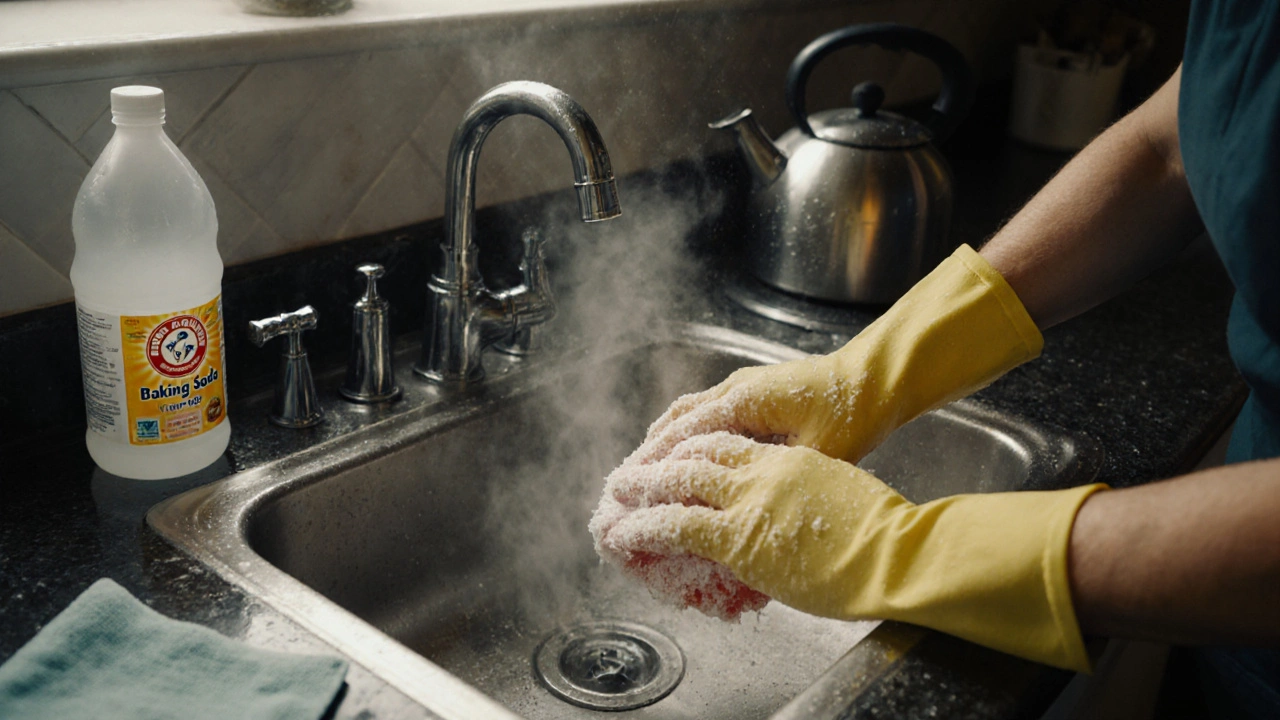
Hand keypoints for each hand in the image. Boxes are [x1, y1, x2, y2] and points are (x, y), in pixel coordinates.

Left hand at [596, 432, 1105, 671]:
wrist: (897, 549)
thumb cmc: (883, 533)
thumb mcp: (837, 498)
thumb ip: (802, 497)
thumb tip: (783, 517)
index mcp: (788, 459)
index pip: (728, 443)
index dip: (694, 448)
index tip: (674, 455)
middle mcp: (763, 467)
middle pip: (696, 452)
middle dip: (659, 460)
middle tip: (631, 471)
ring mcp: (749, 496)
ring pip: (678, 479)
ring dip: (642, 485)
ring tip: (615, 492)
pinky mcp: (738, 532)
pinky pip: (676, 522)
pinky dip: (645, 525)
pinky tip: (624, 531)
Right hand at [629, 245, 1044, 464]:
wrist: (878, 379)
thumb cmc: (852, 414)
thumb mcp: (814, 454)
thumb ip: (774, 480)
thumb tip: (741, 513)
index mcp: (742, 403)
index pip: (683, 437)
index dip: (653, 465)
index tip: (629, 489)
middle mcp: (733, 390)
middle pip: (675, 422)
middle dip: (648, 455)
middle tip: (623, 486)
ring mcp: (740, 386)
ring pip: (686, 413)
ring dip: (663, 441)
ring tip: (642, 472)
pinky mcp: (752, 390)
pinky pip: (704, 409)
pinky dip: (684, 430)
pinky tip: (682, 452)